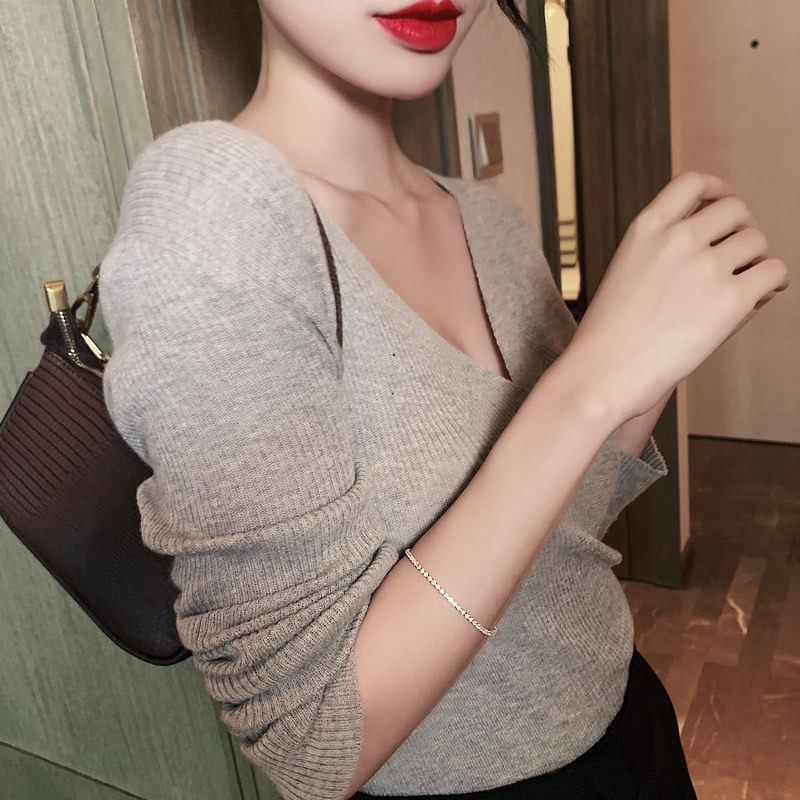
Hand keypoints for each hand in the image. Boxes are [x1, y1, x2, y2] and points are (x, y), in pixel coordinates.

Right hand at [566, 171, 789, 421]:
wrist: (602, 374)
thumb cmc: (609, 339)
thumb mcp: (626, 276)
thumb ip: (665, 253)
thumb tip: (725, 246)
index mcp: (645, 229)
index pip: (691, 183)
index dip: (716, 190)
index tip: (723, 203)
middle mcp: (676, 239)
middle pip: (734, 210)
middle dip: (741, 230)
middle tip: (738, 256)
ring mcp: (704, 266)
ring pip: (757, 242)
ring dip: (755, 261)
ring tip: (742, 288)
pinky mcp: (730, 298)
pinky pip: (774, 273)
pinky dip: (771, 284)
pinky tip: (756, 300)